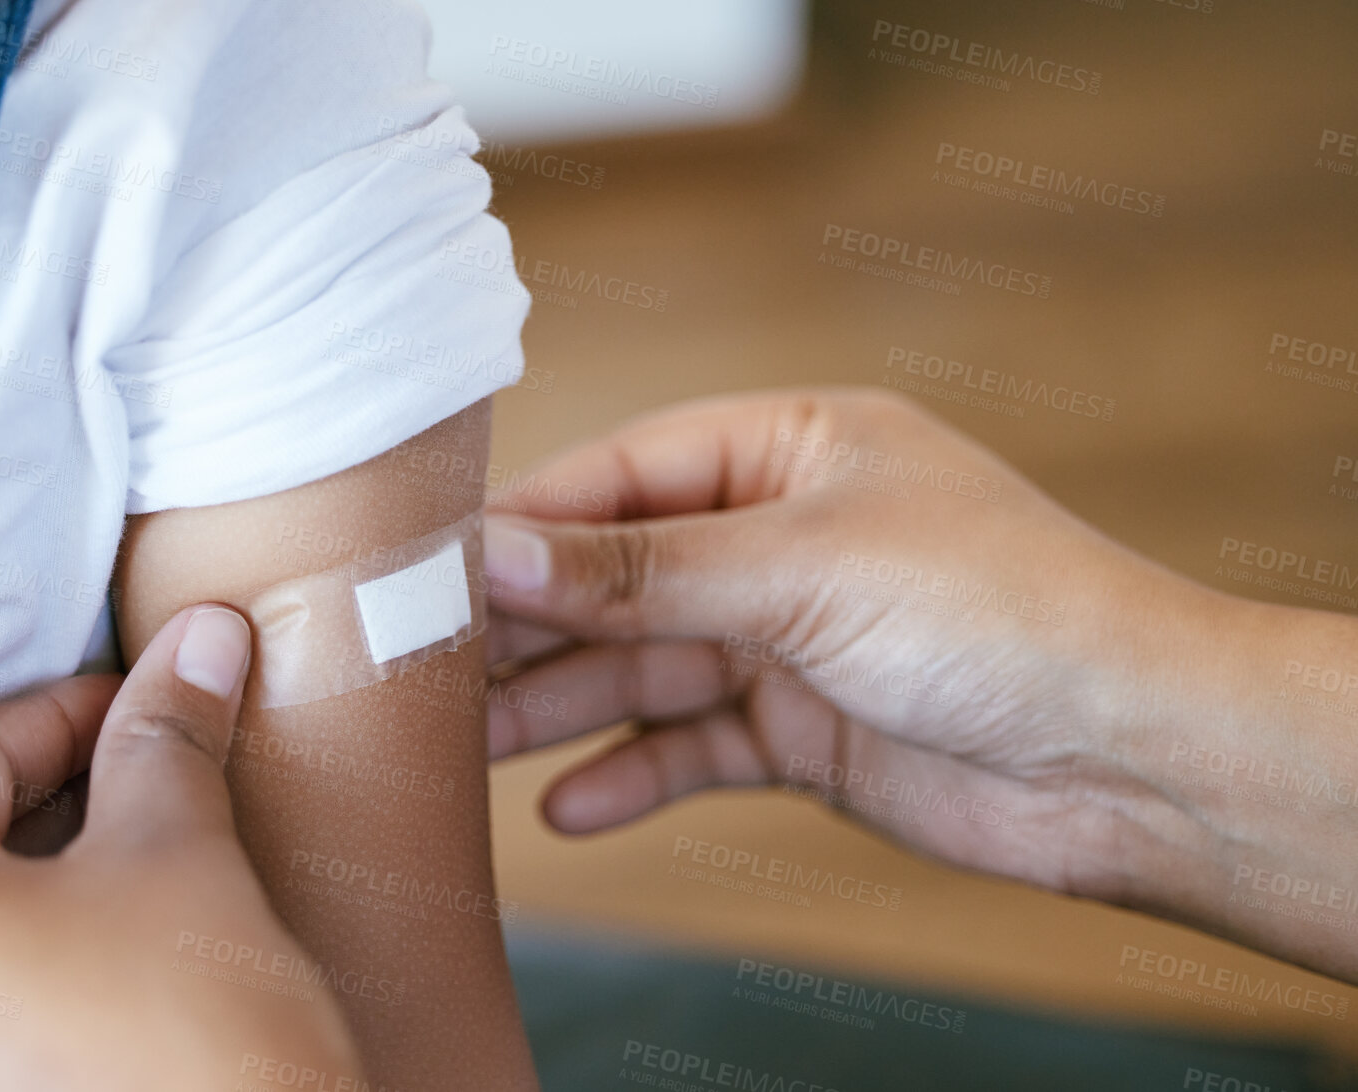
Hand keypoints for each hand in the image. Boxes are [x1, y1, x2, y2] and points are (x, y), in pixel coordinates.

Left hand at [0, 605, 361, 1090]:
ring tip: (133, 862)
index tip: (143, 697)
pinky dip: (8, 970)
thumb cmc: (194, 1037)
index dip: (65, 713)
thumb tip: (200, 637)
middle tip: (147, 772)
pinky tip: (98, 962)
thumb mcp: (181, 859)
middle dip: (47, 799)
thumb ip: (166, 736)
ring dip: (29, 886)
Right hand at [481, 388, 1228, 899]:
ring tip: (473, 750)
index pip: (623, 478)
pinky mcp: (801, 729)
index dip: (529, 528)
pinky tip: (570, 806)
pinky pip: (691, 746)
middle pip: (619, 579)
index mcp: (790, 451)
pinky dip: (635, 774)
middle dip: (533, 627)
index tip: (434, 573)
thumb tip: (498, 549)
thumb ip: (640, 570)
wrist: (1128, 758)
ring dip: (563, 708)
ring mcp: (787, 638)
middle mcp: (780, 538)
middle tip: (431, 670)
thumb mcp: (800, 570)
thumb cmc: (1000, 612)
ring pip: (644, 667)